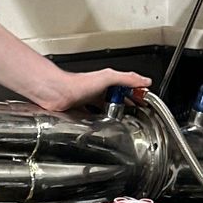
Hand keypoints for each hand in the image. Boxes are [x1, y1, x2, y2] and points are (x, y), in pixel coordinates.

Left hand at [33, 67, 150, 114]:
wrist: (58, 93)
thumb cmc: (78, 83)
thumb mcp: (108, 78)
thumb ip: (127, 78)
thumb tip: (144, 81)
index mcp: (107, 81)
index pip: (127, 86)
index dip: (136, 93)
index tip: (144, 100)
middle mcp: (99, 90)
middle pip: (118, 98)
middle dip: (128, 104)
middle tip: (137, 112)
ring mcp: (90, 100)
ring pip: (106, 107)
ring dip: (114, 113)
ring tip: (123, 120)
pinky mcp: (82, 111)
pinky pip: (95, 116)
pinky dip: (100, 120)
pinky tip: (103, 124)